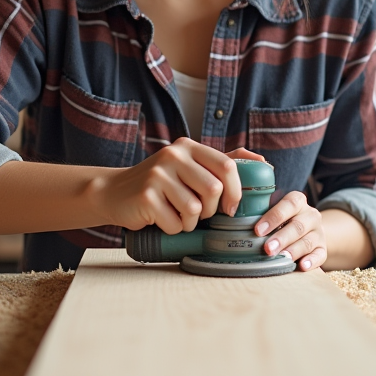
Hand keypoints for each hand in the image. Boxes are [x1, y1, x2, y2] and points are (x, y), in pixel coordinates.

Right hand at [88, 139, 265, 233]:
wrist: (114, 192)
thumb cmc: (159, 184)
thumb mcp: (188, 166)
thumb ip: (222, 162)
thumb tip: (261, 160)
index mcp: (188, 147)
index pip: (227, 166)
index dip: (236, 191)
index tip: (231, 208)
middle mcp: (173, 156)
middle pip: (214, 189)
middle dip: (212, 210)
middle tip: (200, 214)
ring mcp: (157, 175)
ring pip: (195, 209)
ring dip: (190, 222)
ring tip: (177, 216)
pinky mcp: (146, 196)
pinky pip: (175, 223)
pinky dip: (173, 229)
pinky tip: (161, 219)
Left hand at [254, 192, 326, 271]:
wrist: (307, 230)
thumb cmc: (283, 220)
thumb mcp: (275, 211)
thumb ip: (261, 212)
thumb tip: (235, 220)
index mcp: (298, 201)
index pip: (289, 204)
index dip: (274, 216)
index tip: (258, 230)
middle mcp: (311, 215)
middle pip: (297, 225)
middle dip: (281, 238)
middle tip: (267, 249)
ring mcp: (318, 233)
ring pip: (307, 241)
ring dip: (293, 250)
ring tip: (282, 258)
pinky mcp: (323, 249)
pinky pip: (320, 255)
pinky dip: (311, 261)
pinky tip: (302, 266)